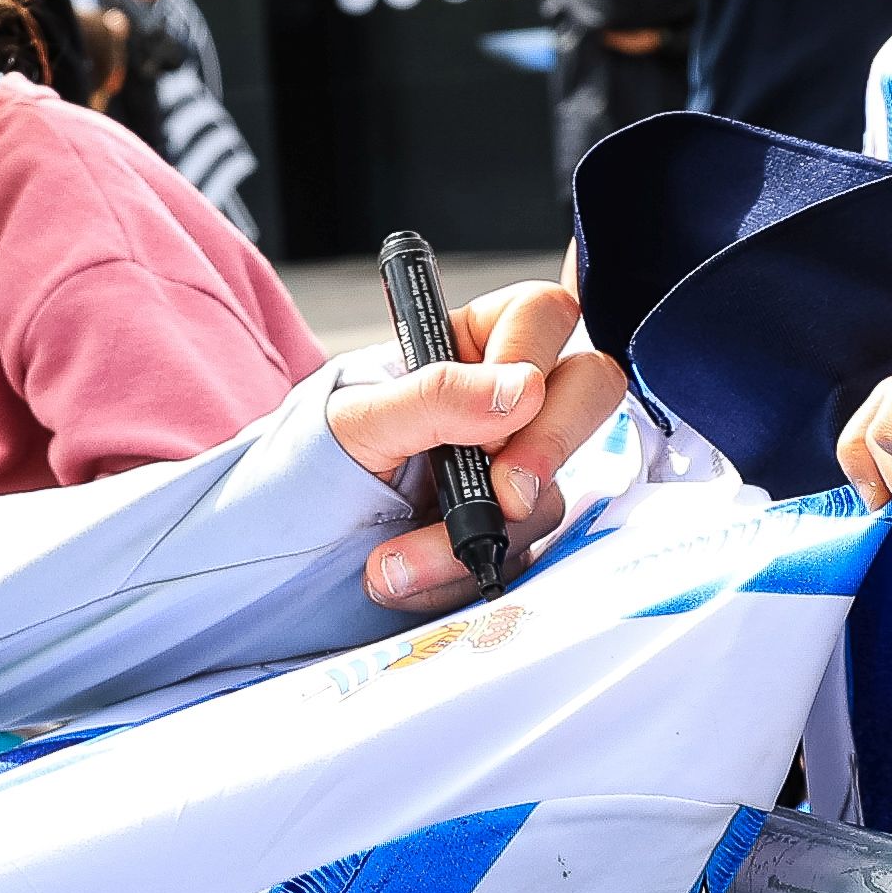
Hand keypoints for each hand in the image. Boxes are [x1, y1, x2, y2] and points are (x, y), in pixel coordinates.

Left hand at [334, 274, 624, 607]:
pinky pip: (524, 550)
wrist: (301, 533)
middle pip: (589, 387)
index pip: (542, 316)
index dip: (532, 360)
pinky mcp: (513, 528)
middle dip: (551, 445)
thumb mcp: (359, 418)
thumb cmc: (323, 454)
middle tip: (505, 497)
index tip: (497, 420)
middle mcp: (509, 400)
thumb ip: (435, 396)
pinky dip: (463, 571)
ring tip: (396, 559)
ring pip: (554, 487)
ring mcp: (520, 466)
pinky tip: (408, 576)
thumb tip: (523, 390)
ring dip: (480, 531)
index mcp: (472, 343)